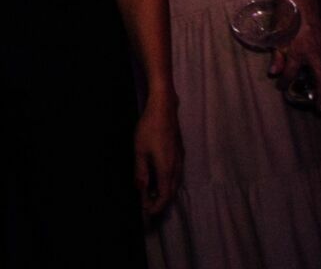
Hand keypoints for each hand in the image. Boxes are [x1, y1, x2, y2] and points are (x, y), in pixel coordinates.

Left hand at [133, 103, 181, 217]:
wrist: (164, 110)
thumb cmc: (149, 129)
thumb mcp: (140, 151)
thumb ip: (141, 172)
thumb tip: (141, 189)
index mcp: (167, 169)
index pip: (164, 196)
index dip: (156, 206)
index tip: (146, 211)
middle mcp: (177, 168)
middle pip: (171, 192)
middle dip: (160, 202)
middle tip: (147, 205)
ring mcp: (180, 160)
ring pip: (175, 183)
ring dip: (164, 192)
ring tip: (150, 194)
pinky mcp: (179, 154)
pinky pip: (176, 174)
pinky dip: (167, 182)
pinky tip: (157, 178)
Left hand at [269, 12, 320, 110]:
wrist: (300, 2)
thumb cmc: (285, 19)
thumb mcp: (276, 38)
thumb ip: (276, 57)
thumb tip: (274, 74)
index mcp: (297, 52)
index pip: (290, 74)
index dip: (285, 82)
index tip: (281, 88)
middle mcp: (314, 54)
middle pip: (320, 80)